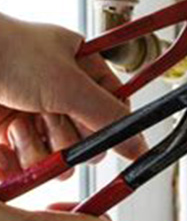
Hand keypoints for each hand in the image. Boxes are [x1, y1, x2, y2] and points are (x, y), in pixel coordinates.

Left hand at [0, 14, 146, 179]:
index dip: (111, 125)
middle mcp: (62, 95)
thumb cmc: (5, 52)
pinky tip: (8, 135)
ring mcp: (37, 117)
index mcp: (83, 71)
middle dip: (72, 136)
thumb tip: (140, 144)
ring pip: (64, 158)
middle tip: (55, 116)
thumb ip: (109, 116)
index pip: (115, 109)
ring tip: (23, 120)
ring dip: (43, 146)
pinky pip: (34, 167)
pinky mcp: (12, 139)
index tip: (102, 132)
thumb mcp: (68, 83)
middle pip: (91, 139)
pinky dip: (22, 159)